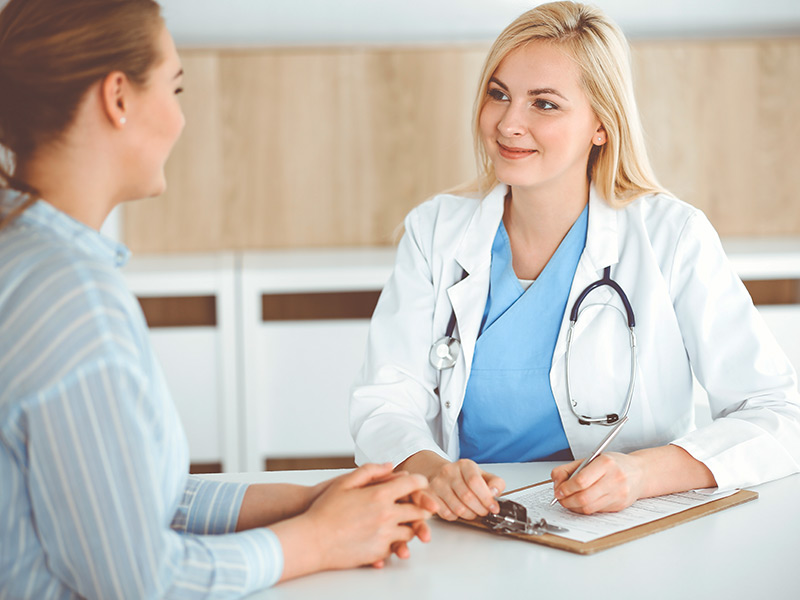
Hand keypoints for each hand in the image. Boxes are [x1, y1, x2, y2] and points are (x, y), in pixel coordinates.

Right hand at [273, 463, 434, 579]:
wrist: (312, 540)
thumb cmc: (325, 509)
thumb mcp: (345, 482)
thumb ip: (370, 471)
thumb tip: (390, 465)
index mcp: (380, 495)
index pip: (413, 485)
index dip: (420, 482)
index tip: (420, 484)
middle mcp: (386, 515)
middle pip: (418, 512)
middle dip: (422, 508)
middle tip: (420, 507)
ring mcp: (384, 536)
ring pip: (410, 532)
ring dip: (409, 527)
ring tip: (403, 523)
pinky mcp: (379, 552)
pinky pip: (395, 547)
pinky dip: (395, 542)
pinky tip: (387, 538)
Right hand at [428, 458, 504, 520]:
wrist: (440, 474)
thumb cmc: (463, 477)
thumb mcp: (482, 475)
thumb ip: (495, 483)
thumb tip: (495, 493)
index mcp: (464, 465)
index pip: (475, 482)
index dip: (487, 498)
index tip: (493, 507)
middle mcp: (449, 471)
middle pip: (467, 497)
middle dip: (480, 509)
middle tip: (484, 511)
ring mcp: (437, 483)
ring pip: (458, 508)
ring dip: (470, 515)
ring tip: (473, 511)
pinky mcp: (429, 496)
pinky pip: (446, 514)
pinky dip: (456, 516)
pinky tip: (459, 510)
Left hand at [550, 452, 644, 513]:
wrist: (639, 473)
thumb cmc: (613, 464)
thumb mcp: (591, 459)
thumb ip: (570, 469)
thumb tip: (556, 483)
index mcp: (606, 463)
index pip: (580, 480)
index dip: (565, 488)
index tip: (558, 490)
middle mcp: (614, 478)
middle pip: (584, 497)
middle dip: (567, 500)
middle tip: (560, 498)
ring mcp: (618, 494)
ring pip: (589, 508)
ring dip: (573, 507)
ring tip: (568, 501)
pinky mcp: (619, 506)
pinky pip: (596, 511)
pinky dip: (584, 509)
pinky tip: (580, 503)